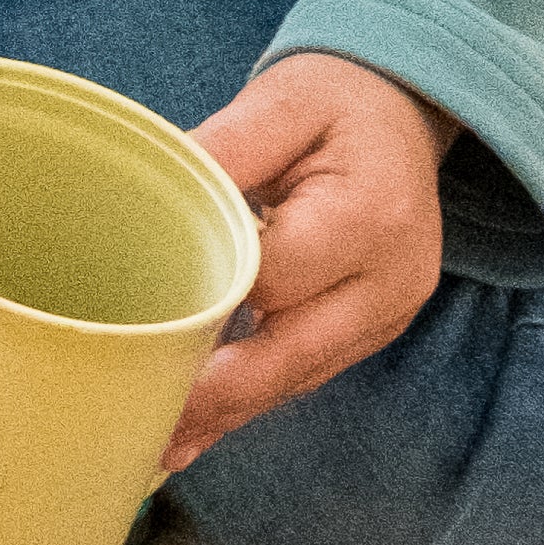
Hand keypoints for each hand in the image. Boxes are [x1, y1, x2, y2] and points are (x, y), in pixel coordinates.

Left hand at [164, 49, 451, 469]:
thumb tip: (154, 196)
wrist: (401, 107)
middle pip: (293, 353)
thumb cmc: (333, 100)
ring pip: (299, 375)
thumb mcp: (279, 103)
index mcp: (371, 217)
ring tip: (157, 444)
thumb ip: (223, 150)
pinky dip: (254, 395)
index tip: (142, 332)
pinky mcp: (373, 328)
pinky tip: (202, 425)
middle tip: (144, 424)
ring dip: (231, 410)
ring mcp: (388, 313)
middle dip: (217, 394)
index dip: (210, 301)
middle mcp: (392, 279)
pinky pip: (308, 370)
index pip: (276, 277)